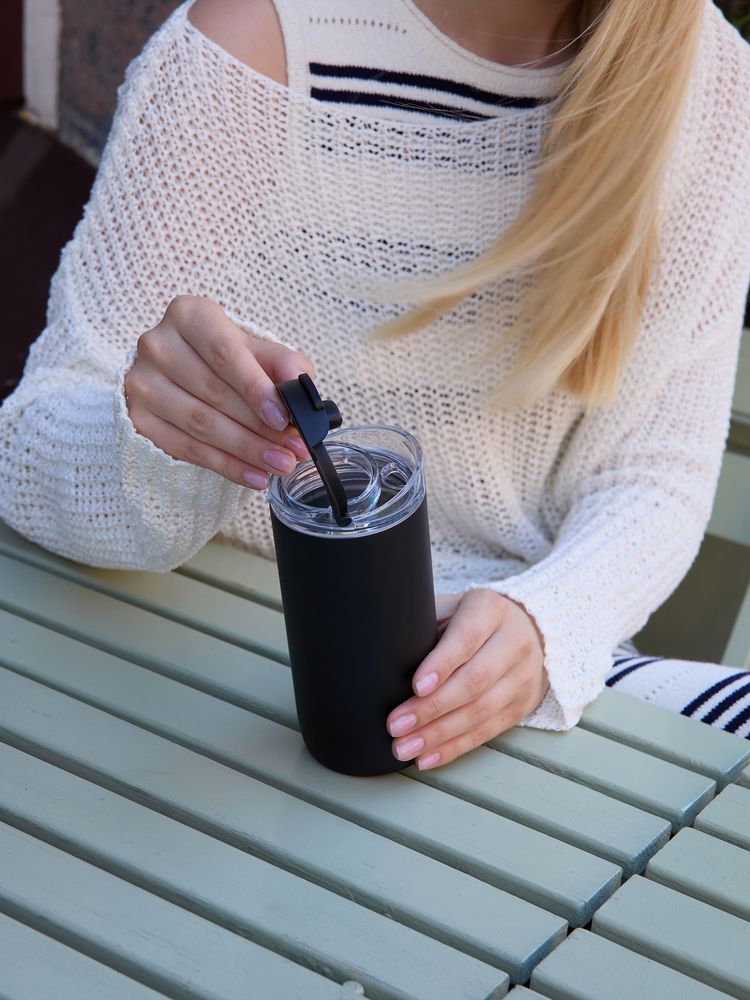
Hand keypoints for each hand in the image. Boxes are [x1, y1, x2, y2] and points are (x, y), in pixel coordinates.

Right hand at [124, 295, 313, 488]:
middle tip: (294, 449)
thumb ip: (282, 364)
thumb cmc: (226, 359)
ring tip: (281, 465)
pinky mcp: (139, 418)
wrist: (184, 370)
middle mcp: (157, 345)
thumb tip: (299, 384)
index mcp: (189, 315)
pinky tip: (254, 475)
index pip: (224, 352)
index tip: (283, 417)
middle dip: (260, 428)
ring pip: (200, 425)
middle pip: (213, 393)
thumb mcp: (257, 351)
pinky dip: (225, 466)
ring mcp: (142, 383)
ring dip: (246, 450)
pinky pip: (187, 449)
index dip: (255, 387)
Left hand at [386, 589, 548, 769]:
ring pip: (480, 712)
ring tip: (404, 747)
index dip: (441, 664)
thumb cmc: (470, 619)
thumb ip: (424, 624)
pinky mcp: (521, 706)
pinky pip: (486, 732)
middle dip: (432, 708)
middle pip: (474, 681)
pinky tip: (427, 757)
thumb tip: (377, 649)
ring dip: (439, 735)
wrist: (527, 630)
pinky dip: (454, 748)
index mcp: (490, 610)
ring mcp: (521, 677)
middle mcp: (513, 643)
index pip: (467, 638)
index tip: (415, 685)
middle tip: (396, 725)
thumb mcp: (451, 608)